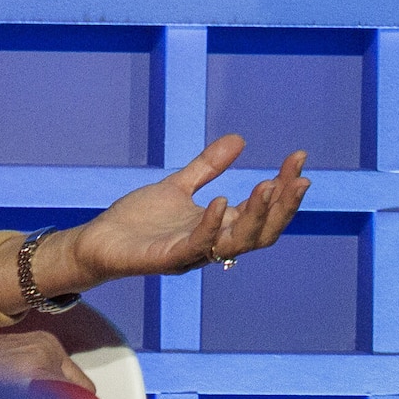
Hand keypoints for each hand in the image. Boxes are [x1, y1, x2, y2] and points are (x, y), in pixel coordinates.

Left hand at [59, 132, 311, 289]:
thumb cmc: (137, 221)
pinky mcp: (167, 259)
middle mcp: (213, 244)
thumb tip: (240, 139)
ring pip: (238, 243)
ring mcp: (192, 254)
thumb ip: (208, 167)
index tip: (299, 158)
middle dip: (284, 206)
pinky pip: (197, 245)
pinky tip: (222, 200)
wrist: (98, 241)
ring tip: (270, 186)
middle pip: (262, 232)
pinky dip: (212, 224)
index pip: (263, 210)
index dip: (284, 187)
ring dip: (258, 216)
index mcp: (220, 227)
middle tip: (300, 177)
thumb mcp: (178, 186)